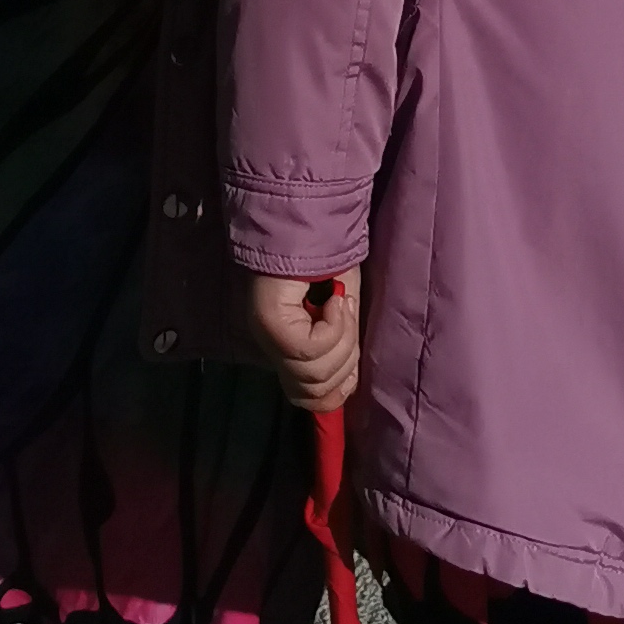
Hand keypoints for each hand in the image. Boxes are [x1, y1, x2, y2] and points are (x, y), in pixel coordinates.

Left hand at [239, 265, 362, 415]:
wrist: (313, 223)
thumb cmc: (330, 263)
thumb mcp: (345, 317)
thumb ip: (344, 350)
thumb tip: (348, 388)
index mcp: (291, 352)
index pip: (310, 400)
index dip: (339, 392)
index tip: (354, 365)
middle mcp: (275, 349)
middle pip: (318, 393)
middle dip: (347, 363)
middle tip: (347, 320)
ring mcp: (269, 336)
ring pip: (315, 373)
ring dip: (342, 340)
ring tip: (340, 306)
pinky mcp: (271, 322)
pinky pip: (309, 348)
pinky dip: (333, 327)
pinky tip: (334, 301)